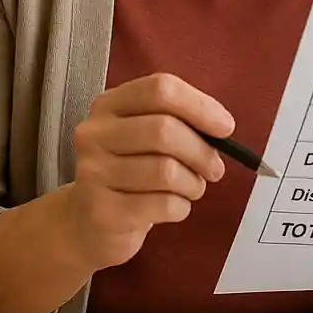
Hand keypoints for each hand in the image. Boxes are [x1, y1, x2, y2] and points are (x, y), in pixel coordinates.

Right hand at [65, 72, 233, 271]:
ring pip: (166, 171)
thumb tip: (222, 126)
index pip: (160, 89)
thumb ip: (179, 121)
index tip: (226, 127)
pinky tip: (175, 207)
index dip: (200, 105)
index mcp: (109, 104)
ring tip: (192, 188)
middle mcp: (94, 133)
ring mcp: (92, 173)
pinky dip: (181, 207)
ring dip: (193, 183)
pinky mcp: (101, 211)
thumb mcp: (145, 136)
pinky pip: (161, 205)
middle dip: (201, 151)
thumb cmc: (129, 171)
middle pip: (164, 129)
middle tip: (215, 168)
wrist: (86, 223)